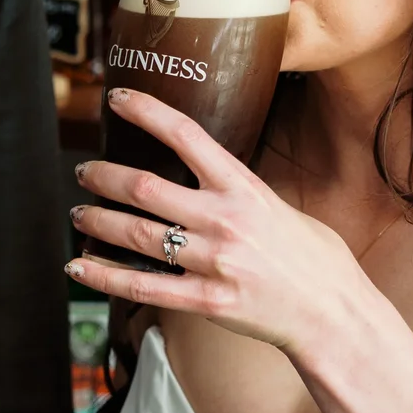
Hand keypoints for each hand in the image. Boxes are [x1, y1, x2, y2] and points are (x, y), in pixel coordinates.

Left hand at [67, 89, 394, 358]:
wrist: (334, 314)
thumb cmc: (314, 259)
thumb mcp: (280, 207)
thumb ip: (239, 192)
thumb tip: (205, 177)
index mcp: (244, 188)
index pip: (186, 135)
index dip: (146, 111)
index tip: (117, 99)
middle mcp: (225, 220)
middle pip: (145, 188)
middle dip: (104, 176)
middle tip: (84, 171)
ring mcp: (214, 261)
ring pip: (137, 236)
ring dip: (99, 221)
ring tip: (80, 213)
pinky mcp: (207, 300)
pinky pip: (143, 287)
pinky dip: (104, 277)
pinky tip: (78, 267)